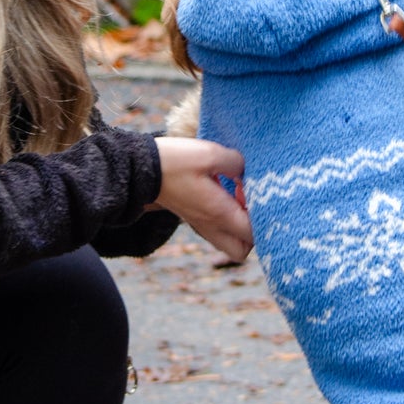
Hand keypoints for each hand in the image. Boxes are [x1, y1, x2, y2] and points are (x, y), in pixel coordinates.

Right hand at [152, 136, 252, 262]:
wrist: (139, 170)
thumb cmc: (174, 162)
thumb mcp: (209, 153)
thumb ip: (236, 162)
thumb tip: (245, 170)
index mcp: (219, 213)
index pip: (254, 233)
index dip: (264, 216)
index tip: (254, 193)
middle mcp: (211, 226)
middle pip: (243, 249)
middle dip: (254, 231)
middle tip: (250, 204)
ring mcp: (201, 225)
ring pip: (230, 243)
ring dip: (240, 227)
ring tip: (237, 200)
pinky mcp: (193, 218)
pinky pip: (218, 231)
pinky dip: (226, 221)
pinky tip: (223, 194)